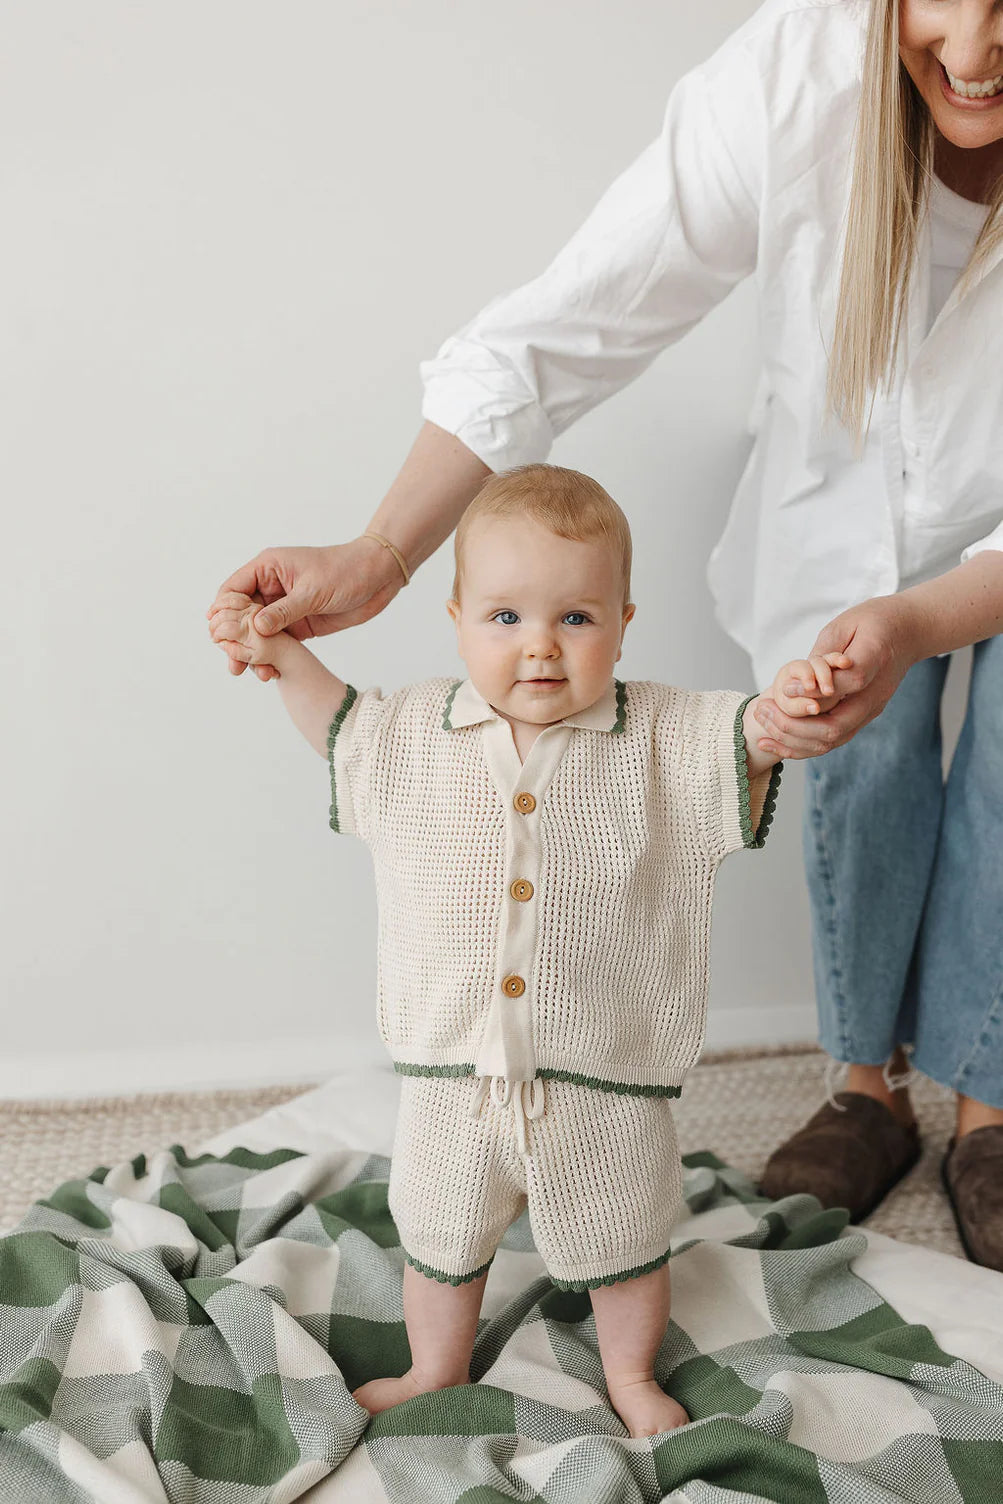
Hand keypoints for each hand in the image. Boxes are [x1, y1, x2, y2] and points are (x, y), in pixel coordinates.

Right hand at [205, 537, 404, 682]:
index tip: (219, 635)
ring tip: (250, 673)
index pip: (233, 589)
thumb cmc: (346, 570)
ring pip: (257, 633)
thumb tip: (256, 629)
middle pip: (240, 615)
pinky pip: (276, 642)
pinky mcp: (298, 624)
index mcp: (268, 568)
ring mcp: (284, 608)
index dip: (222, 612)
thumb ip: (284, 611)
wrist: (379, 577)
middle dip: (234, 639)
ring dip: (252, 652)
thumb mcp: (313, 590)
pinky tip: (269, 672)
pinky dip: (270, 657)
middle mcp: (271, 588)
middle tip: (233, 663)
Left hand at [752, 595, 917, 758]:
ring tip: (762, 720)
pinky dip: (799, 746)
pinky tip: (771, 742)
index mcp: (876, 662)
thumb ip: (824, 655)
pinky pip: (831, 741)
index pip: (846, 685)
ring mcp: (869, 710)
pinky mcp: (861, 717)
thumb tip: (797, 686)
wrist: (908, 632)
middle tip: (762, 708)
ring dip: (790, 739)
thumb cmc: (874, 622)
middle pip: (834, 727)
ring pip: (830, 740)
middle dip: (791, 724)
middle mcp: (875, 695)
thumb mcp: (847, 624)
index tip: (781, 689)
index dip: (811, 691)